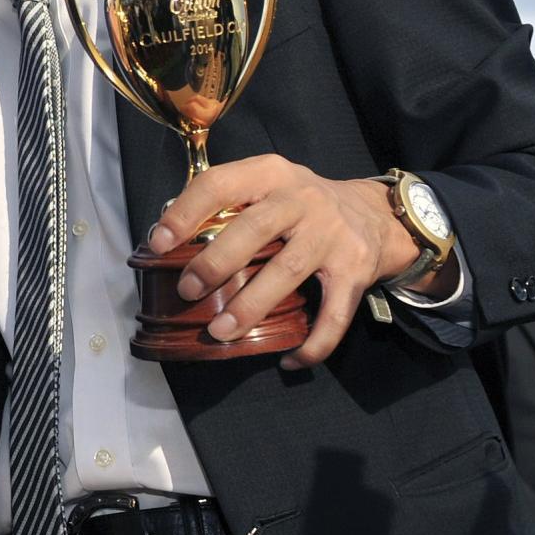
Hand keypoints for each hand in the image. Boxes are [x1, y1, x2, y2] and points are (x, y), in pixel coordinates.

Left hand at [148, 156, 432, 369]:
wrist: (376, 214)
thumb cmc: (299, 205)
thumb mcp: (266, 185)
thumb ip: (226, 204)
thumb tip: (165, 238)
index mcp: (270, 174)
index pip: (220, 184)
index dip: (185, 212)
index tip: (158, 243)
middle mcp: (302, 200)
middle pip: (254, 229)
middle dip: (215, 263)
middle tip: (187, 291)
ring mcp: (332, 235)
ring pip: (287, 272)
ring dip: (250, 306)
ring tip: (220, 331)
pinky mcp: (356, 269)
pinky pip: (334, 314)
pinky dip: (313, 343)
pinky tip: (289, 361)